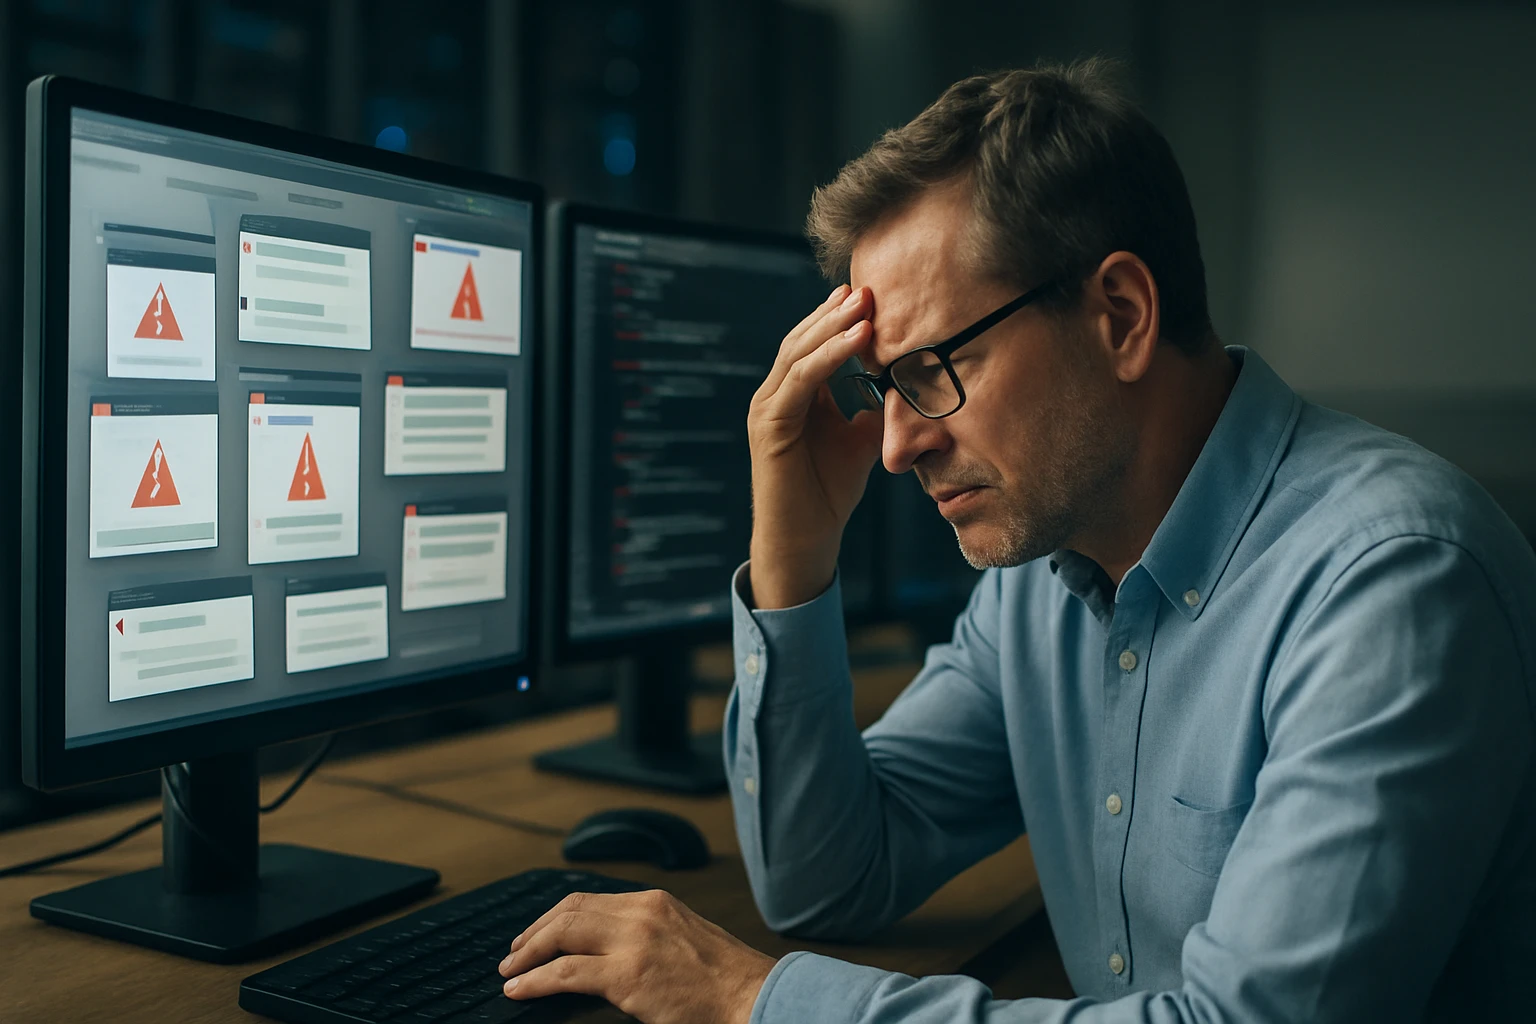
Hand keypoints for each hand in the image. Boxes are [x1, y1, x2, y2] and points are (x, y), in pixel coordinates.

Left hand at [497, 889, 775, 1023]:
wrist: (753, 996)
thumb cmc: (724, 980)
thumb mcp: (684, 939)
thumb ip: (647, 935)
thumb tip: (605, 952)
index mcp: (654, 902)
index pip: (588, 899)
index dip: (553, 917)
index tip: (536, 934)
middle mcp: (641, 913)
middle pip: (568, 911)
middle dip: (533, 933)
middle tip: (514, 953)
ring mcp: (634, 942)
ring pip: (561, 935)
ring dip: (528, 954)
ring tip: (510, 972)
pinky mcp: (628, 976)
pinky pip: (566, 973)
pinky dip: (536, 980)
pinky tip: (520, 989)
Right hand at [746, 283, 882, 608]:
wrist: (806, 540)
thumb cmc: (830, 493)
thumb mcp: (861, 442)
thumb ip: (874, 411)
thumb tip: (902, 387)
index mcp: (793, 397)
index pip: (813, 344)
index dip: (839, 319)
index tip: (872, 295)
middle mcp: (775, 396)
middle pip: (803, 339)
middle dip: (836, 312)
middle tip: (869, 285)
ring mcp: (768, 409)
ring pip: (799, 352)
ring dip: (834, 325)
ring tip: (864, 301)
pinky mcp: (770, 425)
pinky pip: (800, 380)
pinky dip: (829, 355)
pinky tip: (857, 338)